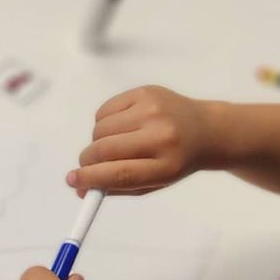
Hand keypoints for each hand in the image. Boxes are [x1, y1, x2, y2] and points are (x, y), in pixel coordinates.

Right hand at [69, 85, 221, 196]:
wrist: (207, 131)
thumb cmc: (175, 161)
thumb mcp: (154, 182)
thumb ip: (117, 186)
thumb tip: (80, 187)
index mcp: (167, 166)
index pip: (119, 173)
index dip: (91, 178)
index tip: (73, 180)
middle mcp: (162, 136)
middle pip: (104, 149)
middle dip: (88, 160)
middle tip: (87, 165)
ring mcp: (153, 110)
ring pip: (100, 129)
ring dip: (98, 140)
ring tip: (116, 143)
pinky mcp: (146, 92)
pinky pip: (105, 110)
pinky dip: (104, 122)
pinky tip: (122, 126)